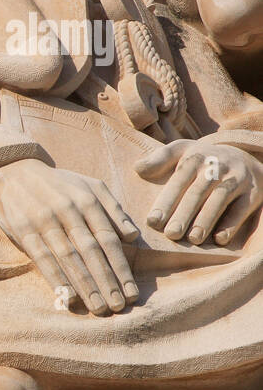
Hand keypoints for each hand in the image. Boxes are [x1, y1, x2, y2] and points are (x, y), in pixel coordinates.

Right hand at [0, 158, 139, 314]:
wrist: (14, 170)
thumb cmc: (58, 184)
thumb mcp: (90, 185)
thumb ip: (113, 209)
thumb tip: (132, 236)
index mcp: (87, 201)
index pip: (108, 240)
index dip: (121, 269)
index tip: (131, 293)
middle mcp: (67, 211)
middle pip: (91, 251)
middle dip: (106, 282)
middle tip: (117, 307)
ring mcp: (44, 221)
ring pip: (68, 257)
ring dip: (84, 285)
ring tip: (97, 308)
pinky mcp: (23, 230)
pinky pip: (41, 257)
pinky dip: (55, 278)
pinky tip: (67, 296)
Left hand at [136, 140, 262, 244]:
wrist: (244, 156)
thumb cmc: (203, 159)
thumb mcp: (183, 150)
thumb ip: (161, 158)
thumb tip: (137, 168)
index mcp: (195, 157)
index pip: (178, 180)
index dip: (166, 201)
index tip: (153, 221)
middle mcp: (217, 167)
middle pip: (198, 192)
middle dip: (184, 214)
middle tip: (170, 234)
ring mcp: (236, 179)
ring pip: (220, 200)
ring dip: (206, 220)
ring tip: (193, 239)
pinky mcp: (253, 192)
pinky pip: (243, 208)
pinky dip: (232, 224)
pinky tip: (219, 239)